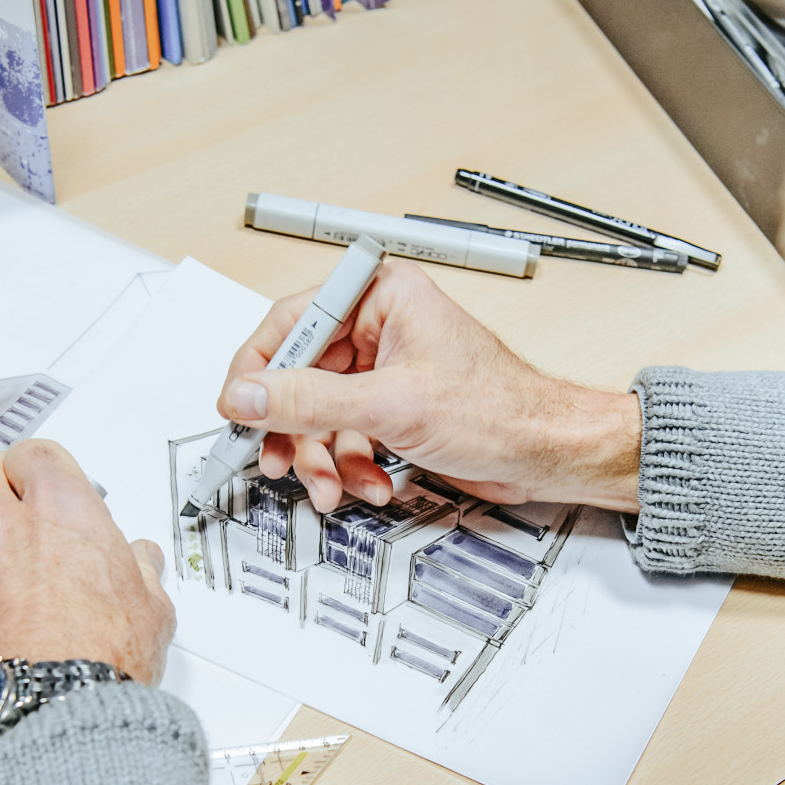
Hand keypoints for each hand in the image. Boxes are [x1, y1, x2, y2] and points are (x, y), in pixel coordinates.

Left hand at [0, 440, 174, 688]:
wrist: (51, 716)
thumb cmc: (100, 665)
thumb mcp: (150, 612)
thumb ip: (141, 574)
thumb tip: (141, 562)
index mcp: (64, 513)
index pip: (36, 455)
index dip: (36, 468)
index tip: (40, 484)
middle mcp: (4, 527)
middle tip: (2, 504)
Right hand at [217, 260, 642, 513]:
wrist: (545, 454)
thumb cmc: (500, 410)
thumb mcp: (390, 405)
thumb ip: (309, 401)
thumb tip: (249, 396)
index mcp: (382, 297)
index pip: (293, 322)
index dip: (260, 370)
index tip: (238, 407)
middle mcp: (381, 328)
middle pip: (302, 377)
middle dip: (294, 430)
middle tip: (279, 461)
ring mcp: (386, 371)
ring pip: (321, 415)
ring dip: (323, 458)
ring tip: (331, 487)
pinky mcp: (394, 410)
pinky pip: (347, 437)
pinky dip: (351, 467)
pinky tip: (371, 484)